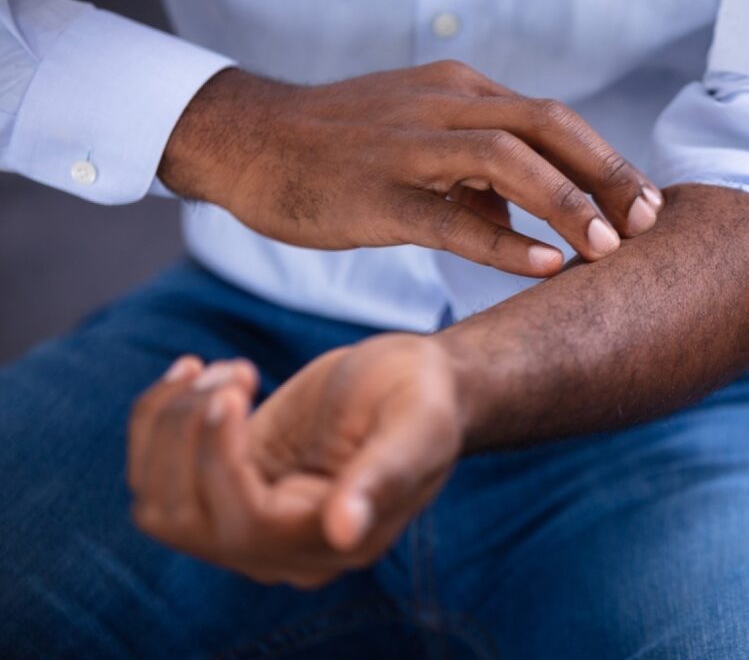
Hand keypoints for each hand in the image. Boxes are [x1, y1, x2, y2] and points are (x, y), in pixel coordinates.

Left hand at [127, 335, 463, 587]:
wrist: (412, 382)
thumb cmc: (422, 399)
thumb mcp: (417, 426)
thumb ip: (384, 475)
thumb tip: (343, 531)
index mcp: (335, 544)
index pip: (248, 526)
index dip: (220, 461)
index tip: (231, 393)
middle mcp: (282, 548)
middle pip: (187, 519)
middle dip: (189, 434)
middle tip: (235, 373)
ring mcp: (247, 521)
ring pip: (158, 504)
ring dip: (166, 425)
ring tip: (225, 370)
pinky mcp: (224, 486)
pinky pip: (155, 476)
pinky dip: (156, 419)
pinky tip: (198, 374)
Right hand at [158, 62, 663, 276]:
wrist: (250, 141)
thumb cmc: (339, 146)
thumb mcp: (419, 139)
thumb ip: (476, 172)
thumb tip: (527, 213)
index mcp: (459, 91)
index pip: (551, 118)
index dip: (606, 160)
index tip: (644, 203)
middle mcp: (442, 106)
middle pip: (546, 127)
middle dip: (606, 175)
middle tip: (647, 222)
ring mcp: (407, 147)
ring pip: (507, 161)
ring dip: (566, 203)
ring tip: (608, 248)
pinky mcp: (375, 194)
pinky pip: (450, 216)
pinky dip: (504, 238)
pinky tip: (544, 263)